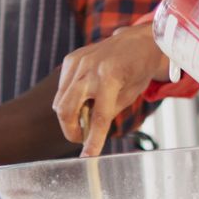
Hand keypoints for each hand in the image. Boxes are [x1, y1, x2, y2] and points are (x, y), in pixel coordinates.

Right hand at [53, 24, 167, 156]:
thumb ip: (106, 112)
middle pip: (66, 109)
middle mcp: (90, 68)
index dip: (93, 140)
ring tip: (86, 116)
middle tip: (81, 138)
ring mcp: (78, 61)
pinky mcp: (71, 59)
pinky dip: (68, 99)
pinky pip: (62, 88)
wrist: (138, 40)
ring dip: (69, 116)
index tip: (87, 157)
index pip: (98, 117)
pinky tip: (84, 97)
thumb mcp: (129, 95)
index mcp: (111, 77)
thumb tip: (87, 131)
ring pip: (59, 101)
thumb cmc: (138, 70)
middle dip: (71, 130)